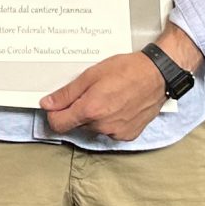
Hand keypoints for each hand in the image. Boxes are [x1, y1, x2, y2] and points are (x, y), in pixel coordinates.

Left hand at [40, 52, 168, 141]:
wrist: (157, 75)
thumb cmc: (126, 70)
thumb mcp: (91, 75)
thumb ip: (67, 93)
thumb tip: (47, 104)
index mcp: (90, 110)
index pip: (58, 124)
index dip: (54, 113)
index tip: (57, 105)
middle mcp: (102, 126)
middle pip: (76, 125)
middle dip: (78, 111)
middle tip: (91, 93)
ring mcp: (116, 133)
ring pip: (94, 128)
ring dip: (95, 116)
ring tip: (109, 97)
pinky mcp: (128, 135)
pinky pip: (110, 131)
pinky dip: (110, 121)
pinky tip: (119, 106)